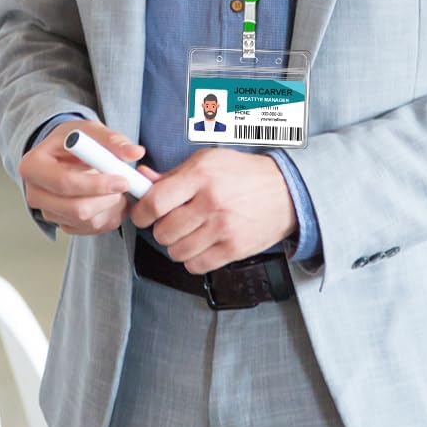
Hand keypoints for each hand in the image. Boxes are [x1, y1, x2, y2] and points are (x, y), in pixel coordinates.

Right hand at [19, 121, 158, 235]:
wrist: (67, 153)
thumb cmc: (74, 141)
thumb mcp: (89, 131)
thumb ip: (111, 139)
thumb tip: (134, 152)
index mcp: (32, 166)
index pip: (65, 183)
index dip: (96, 185)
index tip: (122, 179)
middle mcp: (34, 193)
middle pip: (75, 208)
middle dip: (107, 199)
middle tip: (125, 185)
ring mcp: (47, 212)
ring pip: (87, 221)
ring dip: (111, 207)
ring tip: (119, 189)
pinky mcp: (62, 224)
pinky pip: (91, 230)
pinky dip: (109, 216)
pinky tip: (112, 199)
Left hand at [130, 150, 295, 271]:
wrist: (285, 191)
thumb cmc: (242, 173)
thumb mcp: (206, 161)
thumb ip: (172, 174)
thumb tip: (143, 178)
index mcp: (200, 176)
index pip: (156, 202)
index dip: (141, 213)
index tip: (141, 215)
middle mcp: (211, 203)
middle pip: (164, 231)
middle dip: (160, 229)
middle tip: (168, 222)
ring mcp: (223, 228)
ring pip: (177, 252)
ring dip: (175, 246)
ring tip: (185, 233)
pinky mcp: (234, 249)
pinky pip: (197, 266)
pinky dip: (192, 259)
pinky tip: (199, 245)